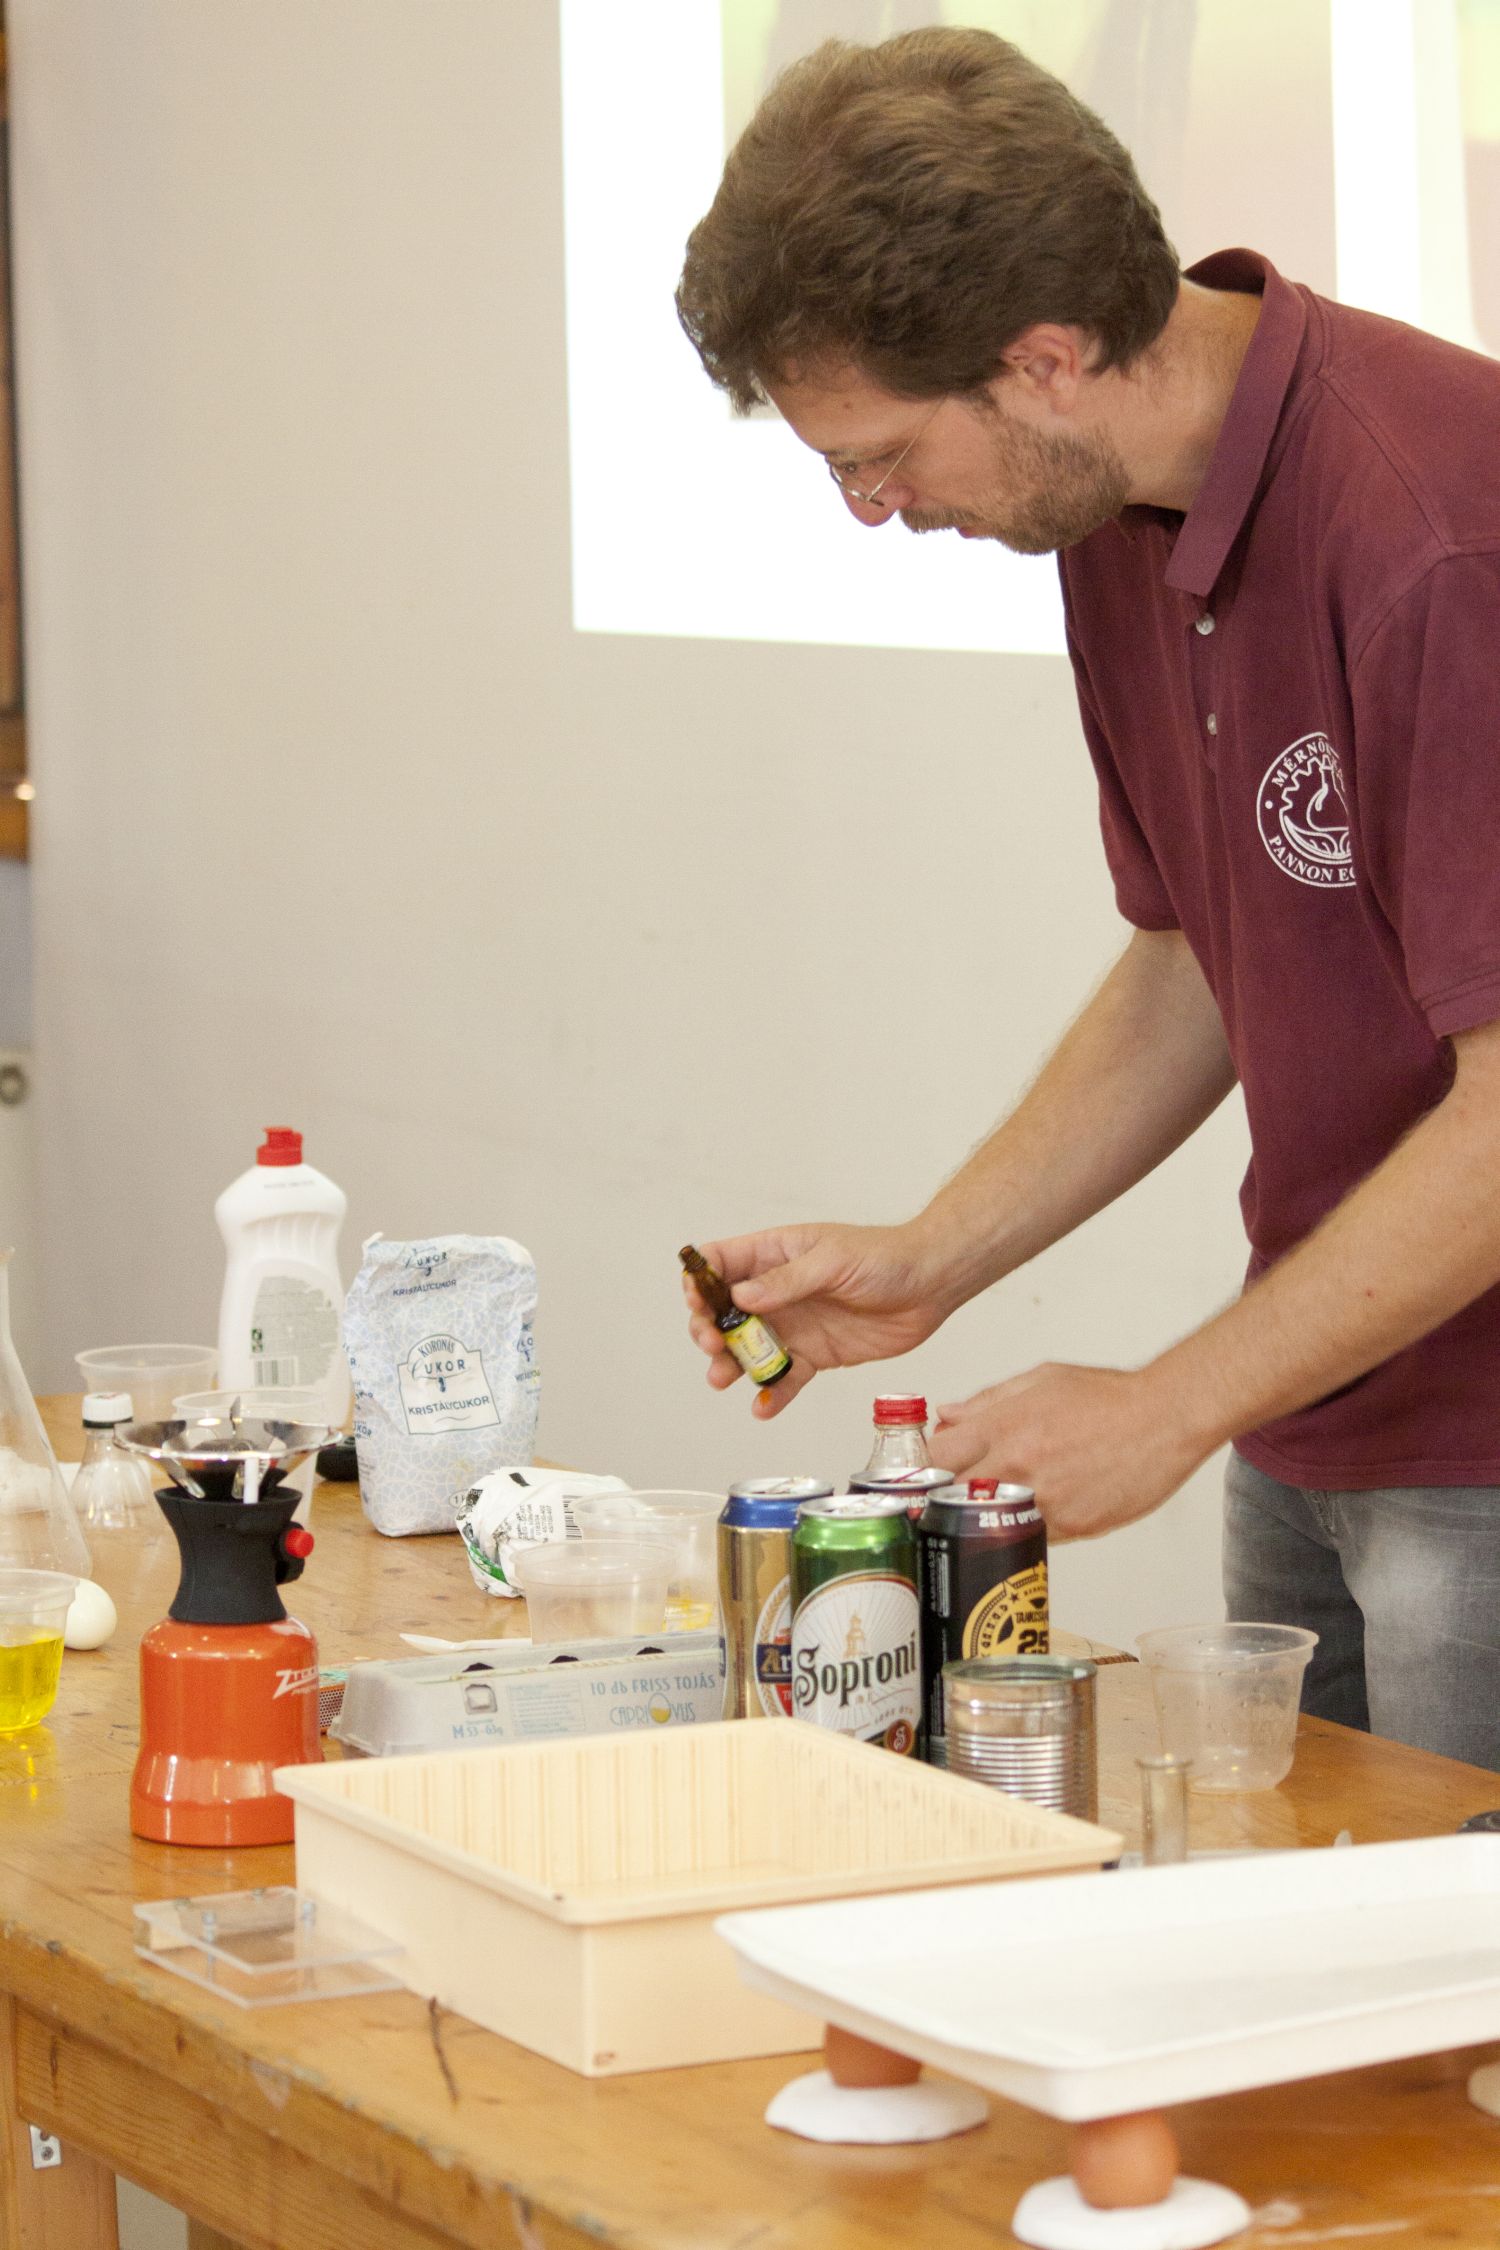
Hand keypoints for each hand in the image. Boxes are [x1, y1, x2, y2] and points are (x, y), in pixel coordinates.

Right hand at [681, 1221, 950, 1418]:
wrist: (931, 1285)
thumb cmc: (884, 1257)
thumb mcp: (832, 1260)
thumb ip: (787, 1281)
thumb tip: (741, 1297)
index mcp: (775, 1254)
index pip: (721, 1263)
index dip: (701, 1281)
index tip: (698, 1301)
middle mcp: (777, 1291)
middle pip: (724, 1312)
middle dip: (709, 1329)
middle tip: (714, 1344)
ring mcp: (794, 1325)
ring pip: (748, 1349)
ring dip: (730, 1365)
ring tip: (722, 1379)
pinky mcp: (815, 1355)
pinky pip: (785, 1378)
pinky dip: (772, 1394)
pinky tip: (763, 1407)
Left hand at [928, 1363, 1205, 1539]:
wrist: (1165, 1419)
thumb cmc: (1108, 1397)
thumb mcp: (1041, 1380)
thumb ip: (988, 1400)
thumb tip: (948, 1415)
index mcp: (1004, 1426)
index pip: (936, 1456)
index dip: (928, 1464)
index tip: (931, 1466)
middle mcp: (1018, 1465)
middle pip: (953, 1496)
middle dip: (948, 1495)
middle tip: (956, 1491)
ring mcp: (1045, 1500)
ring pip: (991, 1523)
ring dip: (989, 1515)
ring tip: (1003, 1499)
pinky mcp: (1073, 1526)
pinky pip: (1031, 1535)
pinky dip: (1027, 1526)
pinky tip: (1040, 1507)